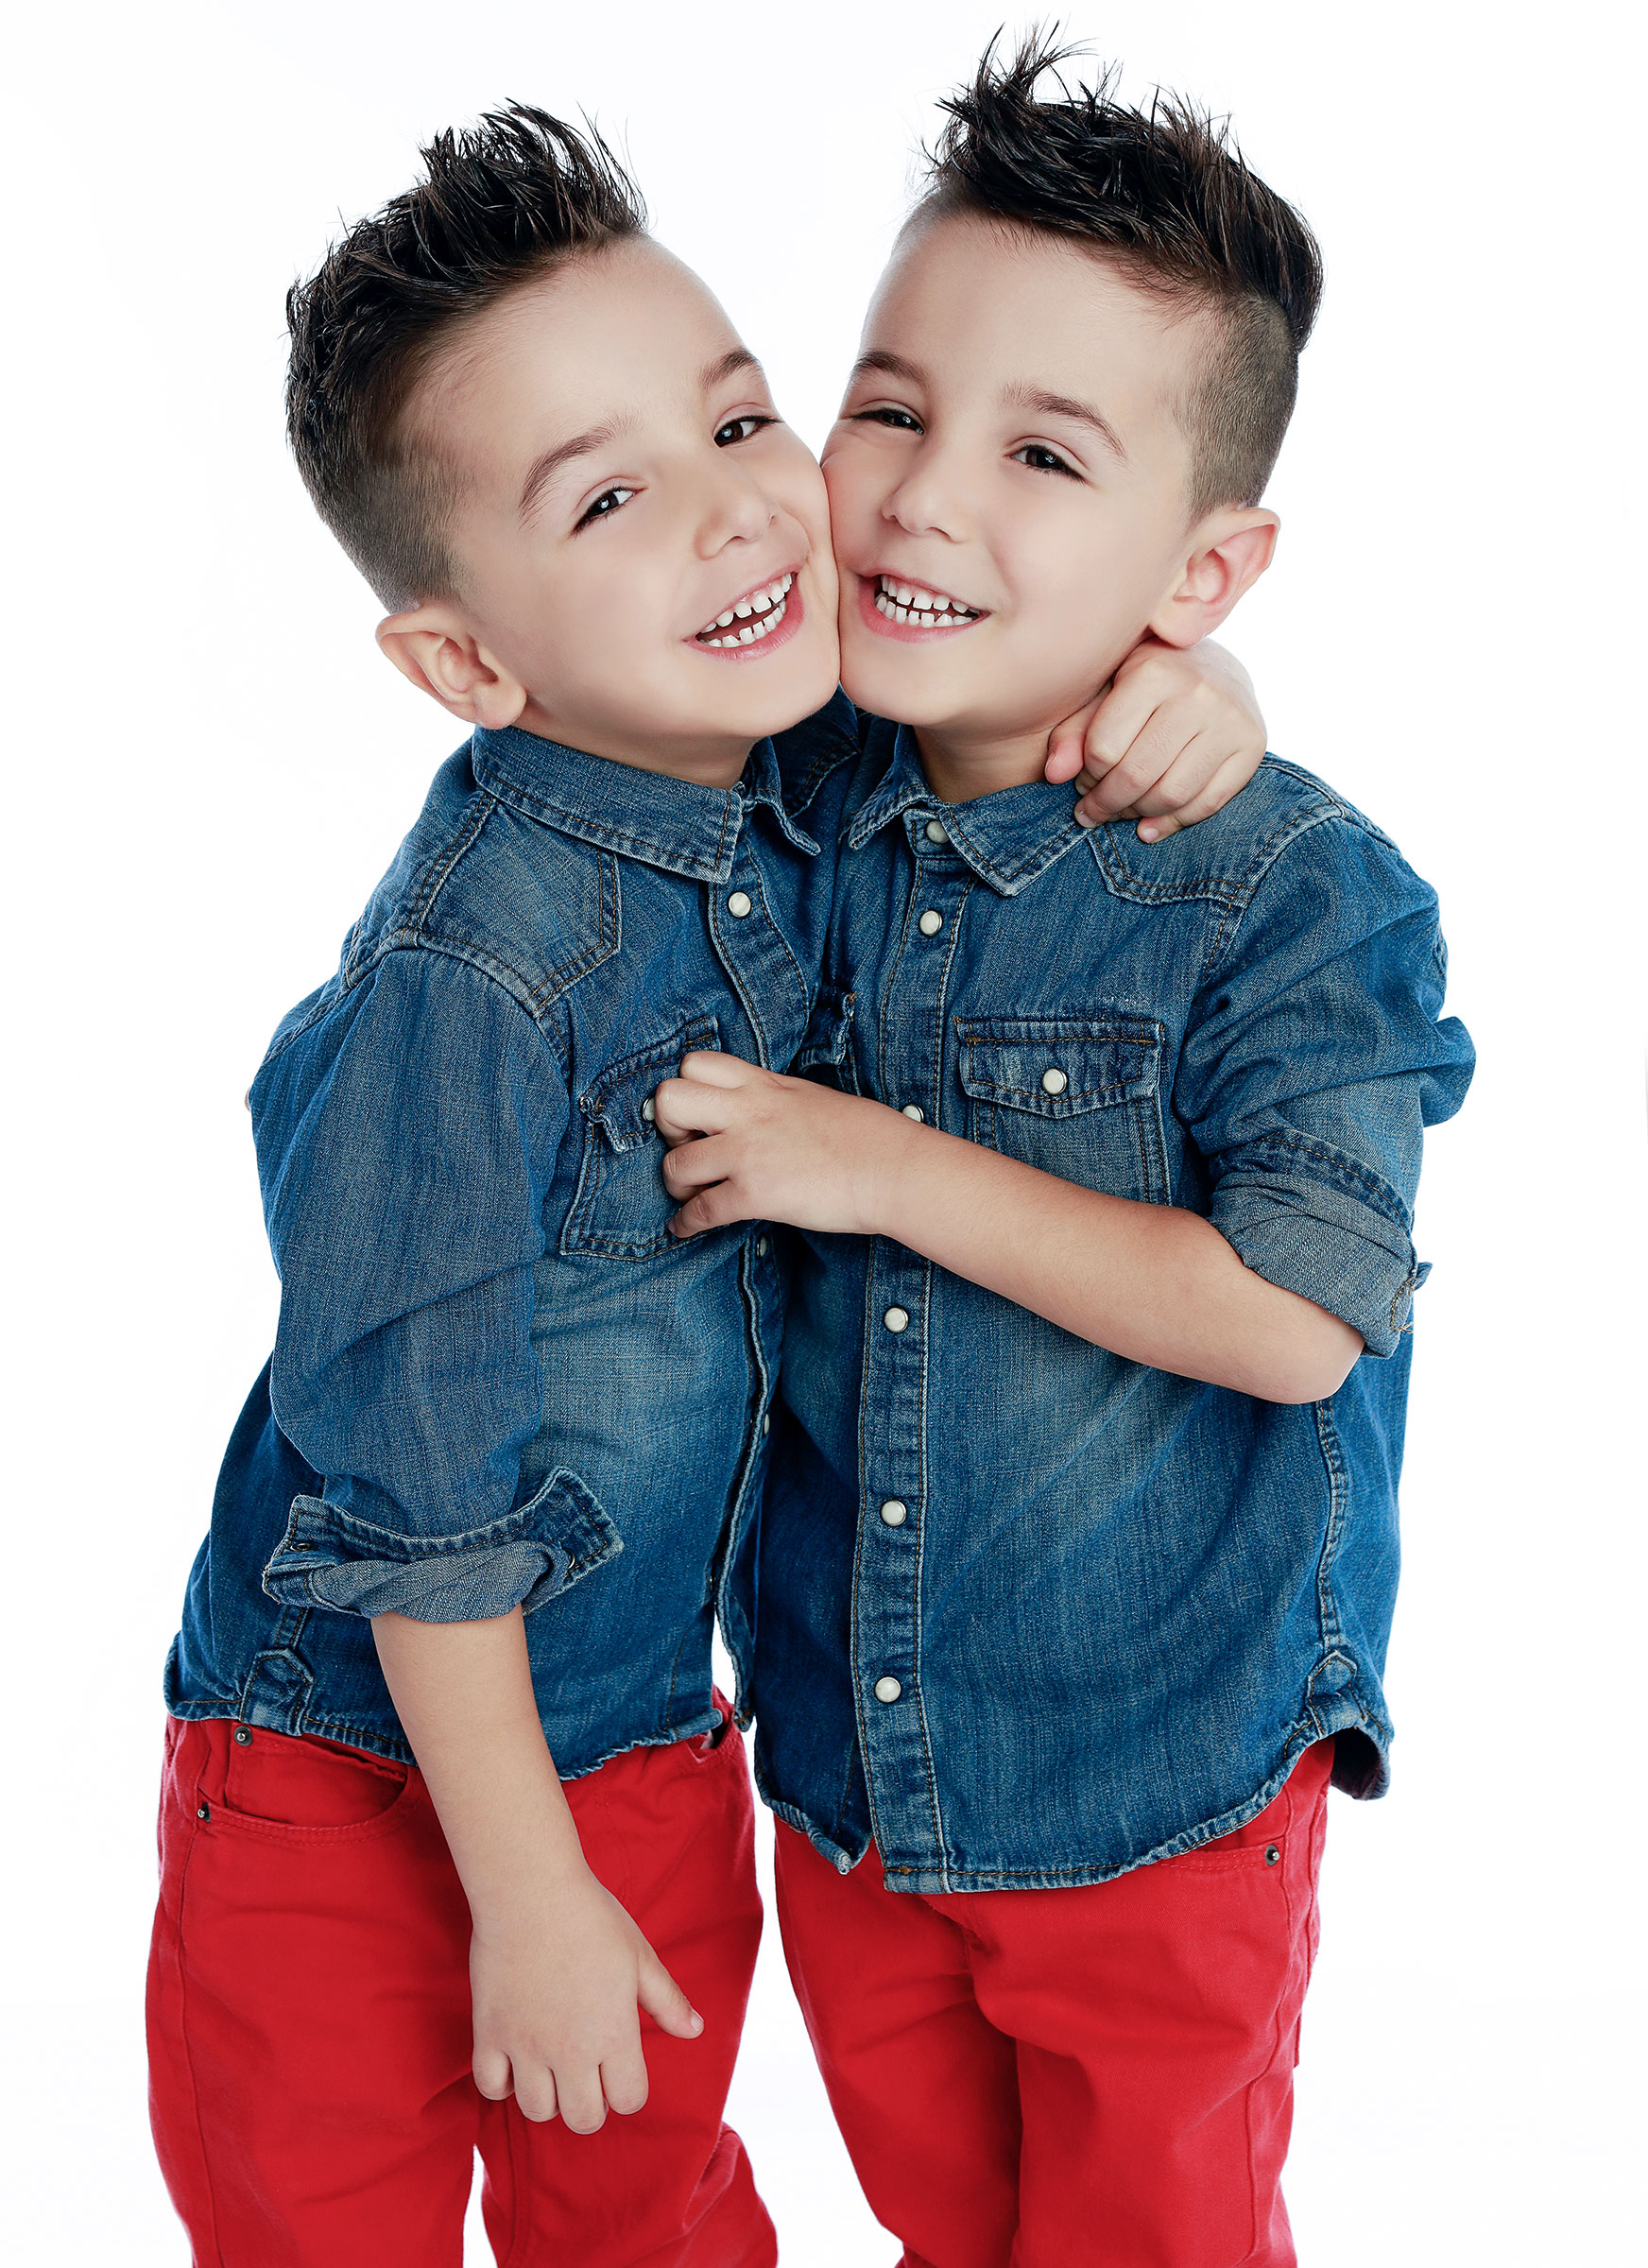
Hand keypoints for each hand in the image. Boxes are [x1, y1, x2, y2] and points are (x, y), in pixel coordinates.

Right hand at [469, 1861, 702, 2132]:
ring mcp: (526, 2046)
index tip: (620, 2068)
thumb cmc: (592, 1918)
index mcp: (614, 2033)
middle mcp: (571, 2050)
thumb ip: (667, 2000)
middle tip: (586, 2076)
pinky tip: (515, 2060)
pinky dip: (502, 2084)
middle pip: (584, 2119)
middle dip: (590, 2106)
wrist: (531, 1891)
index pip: (629, 2101)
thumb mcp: (639, 1956)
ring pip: (537, 2110)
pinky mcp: (489, 2034)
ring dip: (548, 2097)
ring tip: (551, 2067)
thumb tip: (695, 2031)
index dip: (629, 2090)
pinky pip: (490, 2087)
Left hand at [656, 1052, 906, 1237]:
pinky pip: (699, 1211)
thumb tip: (753, 1114)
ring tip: (691, 1192)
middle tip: (689, 1146)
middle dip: (666, 1128)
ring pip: (674, 1162)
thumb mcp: (809, 1098)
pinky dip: (685, 1224)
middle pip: (668, 1099)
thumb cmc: (866, 1137)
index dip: (685, 1089)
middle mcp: (747, 1113)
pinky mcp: (754, 1193)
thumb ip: (772, 1100)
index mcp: (762, 1086)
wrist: (894, 1169)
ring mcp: (748, 1153)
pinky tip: (685, 1229)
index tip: (697, 1115)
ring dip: (675, 1182)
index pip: (694, 1063)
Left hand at [1043, 636, 1266, 836]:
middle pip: (1137, 775)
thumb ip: (1073, 731)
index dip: (1086, 776)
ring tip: (1119, 812)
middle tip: (1091, 811)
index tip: (1081, 781)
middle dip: (1106, 803)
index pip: (1105, 748)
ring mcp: (1231, 719)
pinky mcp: (1253, 745)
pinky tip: (1148, 826)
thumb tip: (1053, 775)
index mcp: (1154, 671)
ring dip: (1136, 816)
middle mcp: (1198, 692)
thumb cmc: (1144, 685)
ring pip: (1172, 794)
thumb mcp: (1103, 693)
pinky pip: (1208, 802)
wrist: (1214, 669)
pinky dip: (1173, 823)